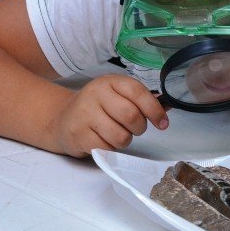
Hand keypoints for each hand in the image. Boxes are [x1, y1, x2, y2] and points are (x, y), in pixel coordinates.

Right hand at [49, 75, 168, 157]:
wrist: (62, 118)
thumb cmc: (98, 107)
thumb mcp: (117, 95)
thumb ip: (141, 101)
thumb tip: (167, 106)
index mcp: (110, 82)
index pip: (138, 92)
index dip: (155, 110)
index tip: (163, 123)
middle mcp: (96, 94)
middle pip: (131, 116)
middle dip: (140, 128)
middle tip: (135, 129)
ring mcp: (84, 114)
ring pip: (121, 136)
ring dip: (125, 140)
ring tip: (117, 134)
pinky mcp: (78, 134)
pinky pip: (106, 148)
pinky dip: (110, 148)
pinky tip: (103, 140)